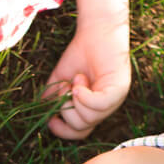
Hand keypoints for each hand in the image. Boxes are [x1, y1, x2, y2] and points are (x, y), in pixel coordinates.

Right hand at [44, 25, 131, 139]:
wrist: (97, 30)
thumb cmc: (81, 53)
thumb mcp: (60, 78)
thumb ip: (52, 97)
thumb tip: (43, 114)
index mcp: (92, 108)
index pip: (80, 133)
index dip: (62, 131)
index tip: (50, 120)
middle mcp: (105, 109)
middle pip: (81, 128)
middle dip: (65, 109)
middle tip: (65, 86)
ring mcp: (114, 101)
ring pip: (89, 119)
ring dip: (74, 99)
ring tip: (77, 78)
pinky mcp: (120, 90)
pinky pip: (99, 106)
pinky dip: (84, 96)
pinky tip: (79, 80)